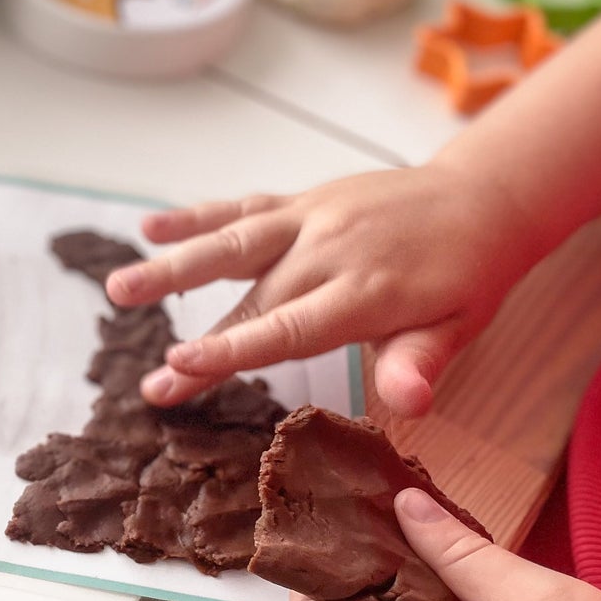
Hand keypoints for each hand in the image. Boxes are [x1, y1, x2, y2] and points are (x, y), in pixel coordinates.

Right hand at [104, 163, 541, 417]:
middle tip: (149, 385)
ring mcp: (310, 219)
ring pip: (232, 243)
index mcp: (368, 292)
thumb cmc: (468, 275)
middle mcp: (329, 250)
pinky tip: (150, 226)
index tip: (180, 368)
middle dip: (197, 344)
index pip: (289, 328)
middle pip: (250, 301)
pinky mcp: (300, 201)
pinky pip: (242, 207)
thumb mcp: (463, 324)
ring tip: (119, 288)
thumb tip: (408, 405)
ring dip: (172, 266)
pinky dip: (196, 216)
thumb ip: (423, 360)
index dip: (233, 350)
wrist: (482, 196)